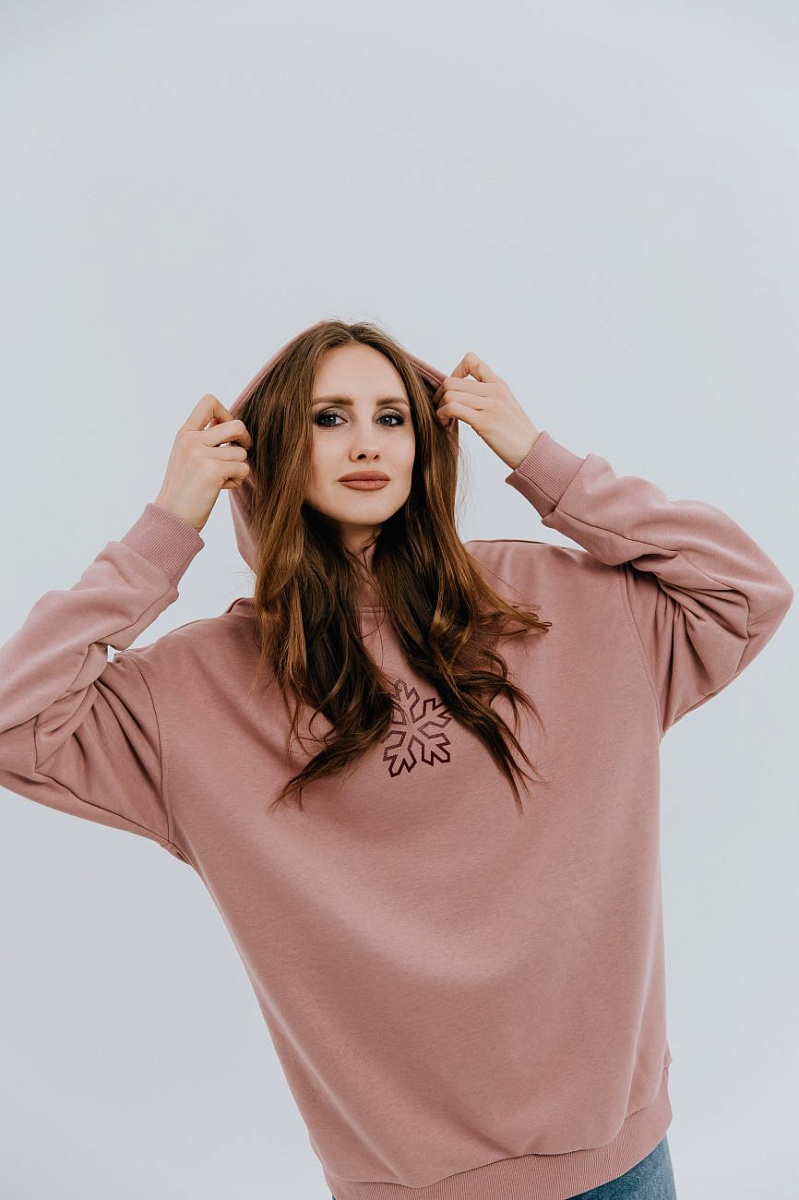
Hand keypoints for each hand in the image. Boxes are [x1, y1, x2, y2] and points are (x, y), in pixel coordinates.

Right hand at [153, 394, 251, 532]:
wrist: (172, 517)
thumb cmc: (184, 490)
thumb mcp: (187, 456)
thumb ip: (204, 439)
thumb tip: (232, 425)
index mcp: (184, 434)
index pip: (209, 402)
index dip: (226, 413)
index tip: (228, 433)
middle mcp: (191, 440)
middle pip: (237, 425)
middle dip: (245, 439)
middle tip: (240, 451)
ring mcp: (200, 455)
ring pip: (241, 453)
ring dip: (238, 467)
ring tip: (222, 479)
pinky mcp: (212, 471)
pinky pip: (243, 469)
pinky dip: (237, 480)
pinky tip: (222, 487)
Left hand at [430, 353, 540, 470]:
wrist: (531, 451)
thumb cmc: (514, 433)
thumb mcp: (504, 406)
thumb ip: (486, 395)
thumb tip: (460, 394)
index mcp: (498, 384)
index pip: (471, 360)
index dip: (455, 372)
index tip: (453, 391)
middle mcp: (494, 391)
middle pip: (452, 381)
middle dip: (439, 395)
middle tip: (441, 409)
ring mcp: (490, 405)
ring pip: (450, 394)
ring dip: (439, 408)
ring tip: (445, 420)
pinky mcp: (485, 422)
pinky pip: (453, 408)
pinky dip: (442, 416)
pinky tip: (447, 424)